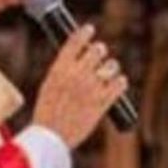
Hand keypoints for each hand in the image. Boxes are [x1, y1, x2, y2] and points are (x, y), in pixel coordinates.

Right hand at [31, 24, 128, 147]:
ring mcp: (91, 88)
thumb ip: (62, 70)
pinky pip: (119, 84)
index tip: (89, 30)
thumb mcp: (48, 85)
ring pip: (111, 66)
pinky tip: (118, 83)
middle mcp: (77, 75)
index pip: (75, 41)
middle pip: (98, 50)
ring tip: (107, 74)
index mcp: (60, 69)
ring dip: (111, 68)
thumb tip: (76, 58)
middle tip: (99, 56)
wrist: (52, 137)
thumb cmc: (47, 113)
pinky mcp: (103, 103)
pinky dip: (120, 83)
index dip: (85, 33)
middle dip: (99, 52)